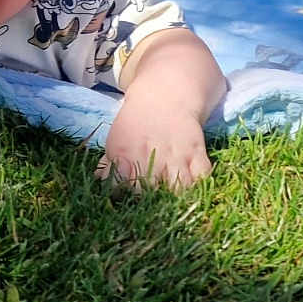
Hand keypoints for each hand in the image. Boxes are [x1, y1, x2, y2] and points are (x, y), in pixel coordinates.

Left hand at [96, 93, 211, 190]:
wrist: (164, 98)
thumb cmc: (135, 124)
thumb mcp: (116, 139)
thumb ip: (109, 163)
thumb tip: (100, 180)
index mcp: (126, 151)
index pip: (122, 181)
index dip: (123, 193)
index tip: (124, 197)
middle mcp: (152, 154)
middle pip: (151, 189)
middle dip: (148, 199)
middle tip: (147, 202)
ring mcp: (177, 155)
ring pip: (179, 187)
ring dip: (175, 197)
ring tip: (169, 201)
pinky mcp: (198, 153)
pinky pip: (202, 177)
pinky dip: (198, 186)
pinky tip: (189, 189)